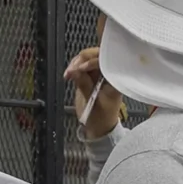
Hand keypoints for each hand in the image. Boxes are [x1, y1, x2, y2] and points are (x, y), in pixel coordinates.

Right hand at [64, 15, 122, 138]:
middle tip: (71, 69)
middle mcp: (108, 72)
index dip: (93, 61)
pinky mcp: (90, 76)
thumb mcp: (93, 103)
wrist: (99, 128)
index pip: (106, 61)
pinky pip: (81, 65)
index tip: (81, 68)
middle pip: (96, 55)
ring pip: (87, 58)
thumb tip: (74, 71)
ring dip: (76, 63)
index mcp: (115, 78)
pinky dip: (74, 67)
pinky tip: (68, 74)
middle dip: (82, 59)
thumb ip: (84, 85)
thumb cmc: (102, 118)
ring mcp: (99, 73)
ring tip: (68, 74)